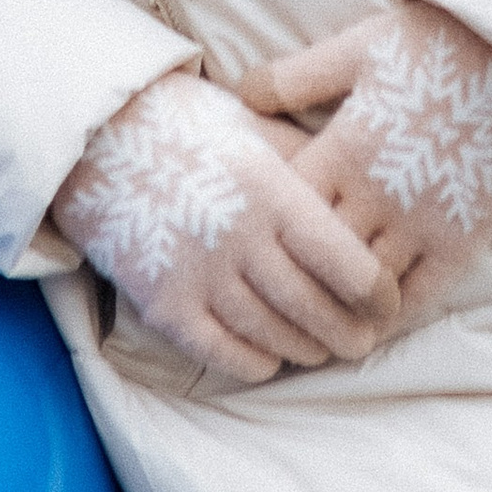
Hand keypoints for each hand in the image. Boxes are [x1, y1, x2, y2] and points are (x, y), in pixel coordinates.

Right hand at [50, 71, 399, 388]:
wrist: (102, 138)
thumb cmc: (197, 129)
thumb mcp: (262, 130)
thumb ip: (311, 167)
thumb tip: (364, 204)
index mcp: (272, 189)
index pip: (345, 262)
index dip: (378, 295)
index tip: (389, 304)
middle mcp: (238, 236)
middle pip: (315, 309)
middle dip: (350, 334)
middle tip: (365, 340)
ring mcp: (198, 274)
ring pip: (274, 336)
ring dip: (307, 350)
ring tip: (323, 348)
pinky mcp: (164, 305)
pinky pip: (225, 353)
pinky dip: (256, 362)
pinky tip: (270, 357)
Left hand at [244, 3, 491, 327]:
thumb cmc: (434, 45)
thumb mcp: (357, 48)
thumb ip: (295, 77)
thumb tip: (239, 97)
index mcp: (343, 149)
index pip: (282, 211)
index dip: (259, 230)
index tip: (243, 244)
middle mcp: (375, 196)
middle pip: (314, 259)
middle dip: (288, 278)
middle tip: (263, 299)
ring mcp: (420, 224)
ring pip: (360, 288)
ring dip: (333, 306)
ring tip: (306, 325)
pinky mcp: (462, 241)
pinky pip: (416, 297)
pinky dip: (387, 317)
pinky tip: (366, 324)